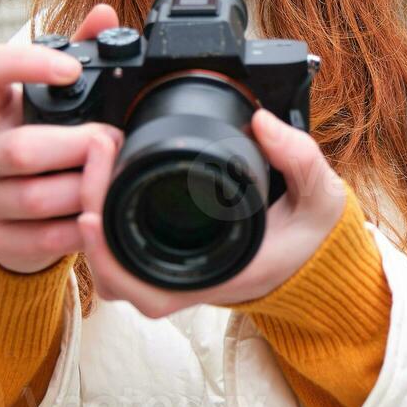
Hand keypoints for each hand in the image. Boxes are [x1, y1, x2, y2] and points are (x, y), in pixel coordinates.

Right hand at [0, 4, 125, 273]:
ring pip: (35, 197)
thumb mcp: (61, 102)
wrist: (22, 218)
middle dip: (77, 147)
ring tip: (111, 181)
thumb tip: (105, 14)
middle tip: (113, 142)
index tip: (70, 71)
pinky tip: (97, 221)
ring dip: (83, 190)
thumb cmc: (47, 144)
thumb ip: (81, 54)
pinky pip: (40, 239)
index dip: (22, 64)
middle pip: (21, 149)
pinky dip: (77, 231)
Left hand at [75, 107, 349, 317]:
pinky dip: (106, 210)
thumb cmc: (311, 237)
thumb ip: (298, 158)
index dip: (105, 252)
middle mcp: (183, 281)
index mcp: (211, 276)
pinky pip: (120, 245)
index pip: (138, 283)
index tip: (90, 210)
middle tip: (97, 148)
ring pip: (107, 258)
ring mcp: (171, 271)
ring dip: (93, 208)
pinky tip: (108, 168)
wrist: (317, 256)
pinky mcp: (167, 254)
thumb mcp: (318, 197)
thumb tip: (263, 122)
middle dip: (88, 208)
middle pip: (108, 267)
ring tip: (100, 152)